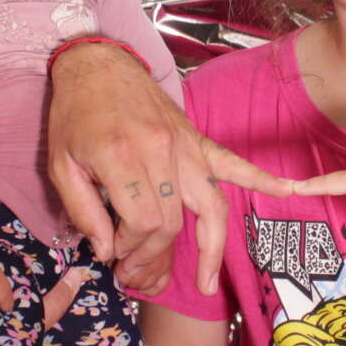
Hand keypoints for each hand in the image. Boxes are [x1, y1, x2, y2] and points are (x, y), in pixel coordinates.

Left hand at [46, 39, 292, 295]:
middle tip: (134, 272)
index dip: (131, 248)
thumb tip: (107, 250)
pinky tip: (285, 191)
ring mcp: (186, 146)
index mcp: (124, 157)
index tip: (113, 253)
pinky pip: (233, 164)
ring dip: (211, 249)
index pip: (145, 222)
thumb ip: (83, 211)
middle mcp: (162, 152)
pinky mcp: (197, 140)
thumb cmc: (75, 114)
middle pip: (174, 222)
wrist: (97, 63)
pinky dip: (260, 179)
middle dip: (155, 256)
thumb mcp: (61, 164)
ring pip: (211, 206)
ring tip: (207, 282)